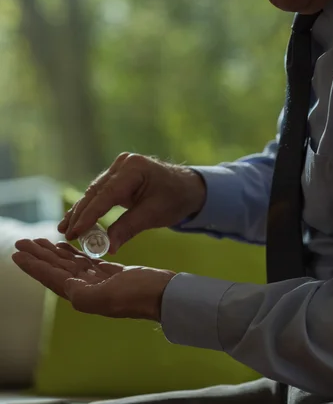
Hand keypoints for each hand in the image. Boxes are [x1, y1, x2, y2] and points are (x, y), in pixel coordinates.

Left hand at [12, 239, 174, 320]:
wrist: (165, 294)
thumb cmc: (140, 294)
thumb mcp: (111, 296)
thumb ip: (85, 294)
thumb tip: (65, 284)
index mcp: (84, 295)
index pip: (52, 277)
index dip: (34, 266)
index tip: (18, 252)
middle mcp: (87, 288)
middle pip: (56, 269)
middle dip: (39, 255)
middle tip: (22, 241)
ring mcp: (98, 281)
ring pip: (68, 264)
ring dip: (52, 253)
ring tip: (38, 241)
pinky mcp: (109, 273)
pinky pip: (84, 261)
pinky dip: (72, 253)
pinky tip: (65, 246)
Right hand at [58, 153, 205, 252]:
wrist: (188, 188)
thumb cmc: (175, 199)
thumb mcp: (154, 215)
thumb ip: (128, 228)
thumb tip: (107, 248)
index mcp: (134, 168)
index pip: (106, 194)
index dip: (89, 215)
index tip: (74, 232)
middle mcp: (123, 163)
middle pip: (96, 191)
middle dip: (80, 214)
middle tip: (66, 234)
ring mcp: (119, 167)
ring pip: (95, 192)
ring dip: (81, 211)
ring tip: (65, 229)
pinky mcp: (118, 174)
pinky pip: (101, 192)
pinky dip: (91, 207)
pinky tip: (77, 219)